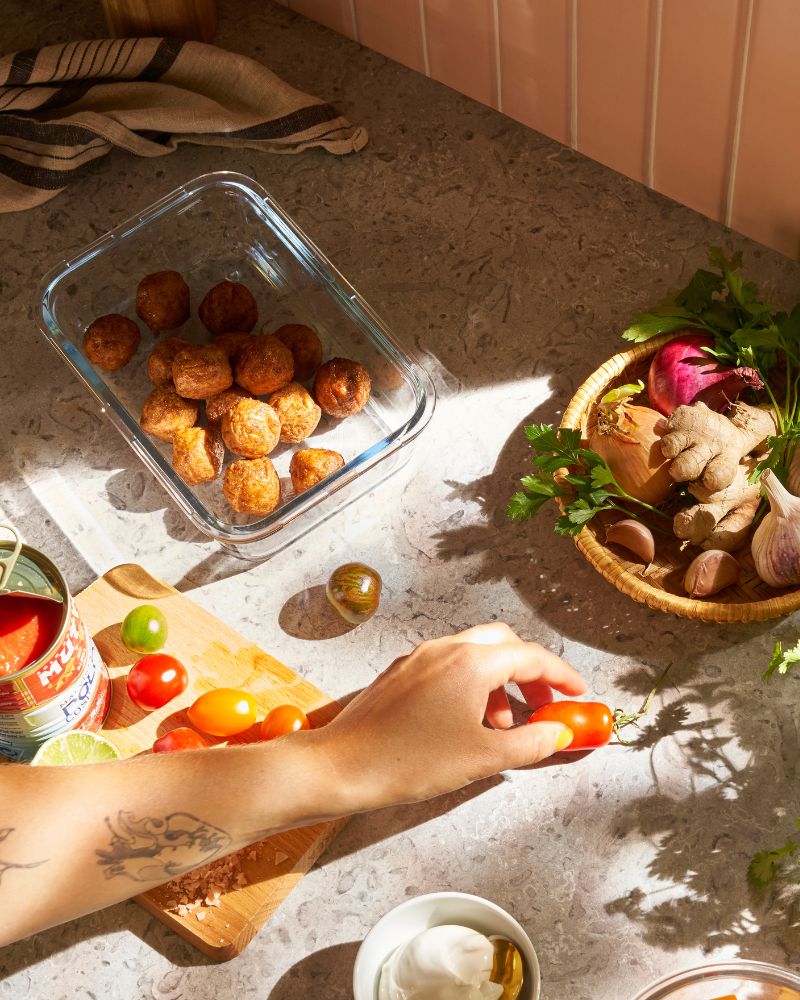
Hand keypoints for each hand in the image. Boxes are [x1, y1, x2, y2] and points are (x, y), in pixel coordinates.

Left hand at [314, 623, 586, 813]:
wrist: (342, 766)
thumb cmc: (412, 761)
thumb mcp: (482, 757)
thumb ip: (530, 743)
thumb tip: (559, 733)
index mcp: (471, 661)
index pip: (531, 657)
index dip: (562, 676)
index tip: (579, 695)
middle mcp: (446, 648)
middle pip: (503, 644)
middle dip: (530, 673)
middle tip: (543, 708)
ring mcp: (419, 656)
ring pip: (474, 654)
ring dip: (499, 682)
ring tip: (502, 727)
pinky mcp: (401, 671)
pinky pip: (448, 665)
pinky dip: (471, 685)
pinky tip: (467, 723)